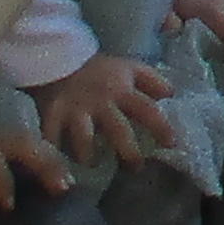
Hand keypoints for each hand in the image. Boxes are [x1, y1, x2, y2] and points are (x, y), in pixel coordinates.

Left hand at [0, 108, 76, 215]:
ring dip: (48, 156)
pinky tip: (50, 166)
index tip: (8, 207)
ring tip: (66, 181)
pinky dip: (39, 150)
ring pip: (26, 137)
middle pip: (21, 141)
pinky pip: (20, 136)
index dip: (2, 181)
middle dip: (45, 162)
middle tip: (65, 188)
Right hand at [30, 50, 178, 169]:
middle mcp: (101, 101)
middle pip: (118, 130)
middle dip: (128, 152)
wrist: (60, 57)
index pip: (148, 109)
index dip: (161, 127)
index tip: (171, 145)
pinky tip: (60, 165)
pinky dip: (56, 152)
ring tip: (93, 165)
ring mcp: (76, 109)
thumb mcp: (128, 68)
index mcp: (122, 89)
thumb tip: (170, 95)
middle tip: (135, 167)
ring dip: (89, 156)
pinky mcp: (53, 114)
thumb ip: (150, 81)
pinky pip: (52, 138)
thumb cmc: (99, 69)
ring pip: (84, 138)